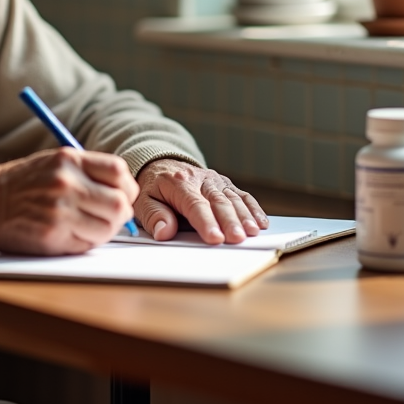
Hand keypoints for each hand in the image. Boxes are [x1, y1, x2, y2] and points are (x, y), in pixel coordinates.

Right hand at [0, 148, 138, 255]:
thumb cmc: (20, 186)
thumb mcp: (52, 164)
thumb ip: (86, 173)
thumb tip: (124, 194)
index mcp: (68, 160)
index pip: (118, 171)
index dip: (126, 187)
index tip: (120, 196)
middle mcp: (65, 182)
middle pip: (119, 202)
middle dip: (120, 214)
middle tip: (108, 218)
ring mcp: (59, 210)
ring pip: (108, 227)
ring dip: (103, 231)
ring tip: (86, 227)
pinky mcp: (52, 235)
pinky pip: (88, 244)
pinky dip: (86, 243)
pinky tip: (70, 235)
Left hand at [134, 159, 268, 244]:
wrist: (161, 165)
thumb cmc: (153, 188)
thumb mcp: (142, 201)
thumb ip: (153, 216)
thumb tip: (164, 232)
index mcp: (178, 183)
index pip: (194, 204)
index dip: (205, 222)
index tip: (214, 238)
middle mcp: (200, 179)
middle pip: (218, 202)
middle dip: (229, 221)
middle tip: (238, 238)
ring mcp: (215, 180)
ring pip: (233, 198)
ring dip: (244, 216)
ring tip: (252, 232)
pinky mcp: (225, 184)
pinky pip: (242, 195)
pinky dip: (253, 208)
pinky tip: (261, 222)